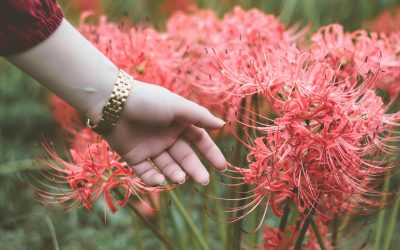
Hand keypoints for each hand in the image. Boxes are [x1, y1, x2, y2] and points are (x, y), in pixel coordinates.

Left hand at [91, 80, 226, 185]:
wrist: (112, 103)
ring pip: (167, 166)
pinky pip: (146, 172)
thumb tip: (222, 124)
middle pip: (185, 156)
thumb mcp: (177, 106)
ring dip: (176, 173)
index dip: (210, 152)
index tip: (221, 166)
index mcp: (178, 123)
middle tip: (203, 181)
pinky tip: (161, 180)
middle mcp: (166, 136)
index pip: (199, 140)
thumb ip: (200, 117)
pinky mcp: (133, 156)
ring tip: (180, 178)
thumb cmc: (148, 101)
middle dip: (195, 168)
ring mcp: (150, 147)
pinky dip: (153, 178)